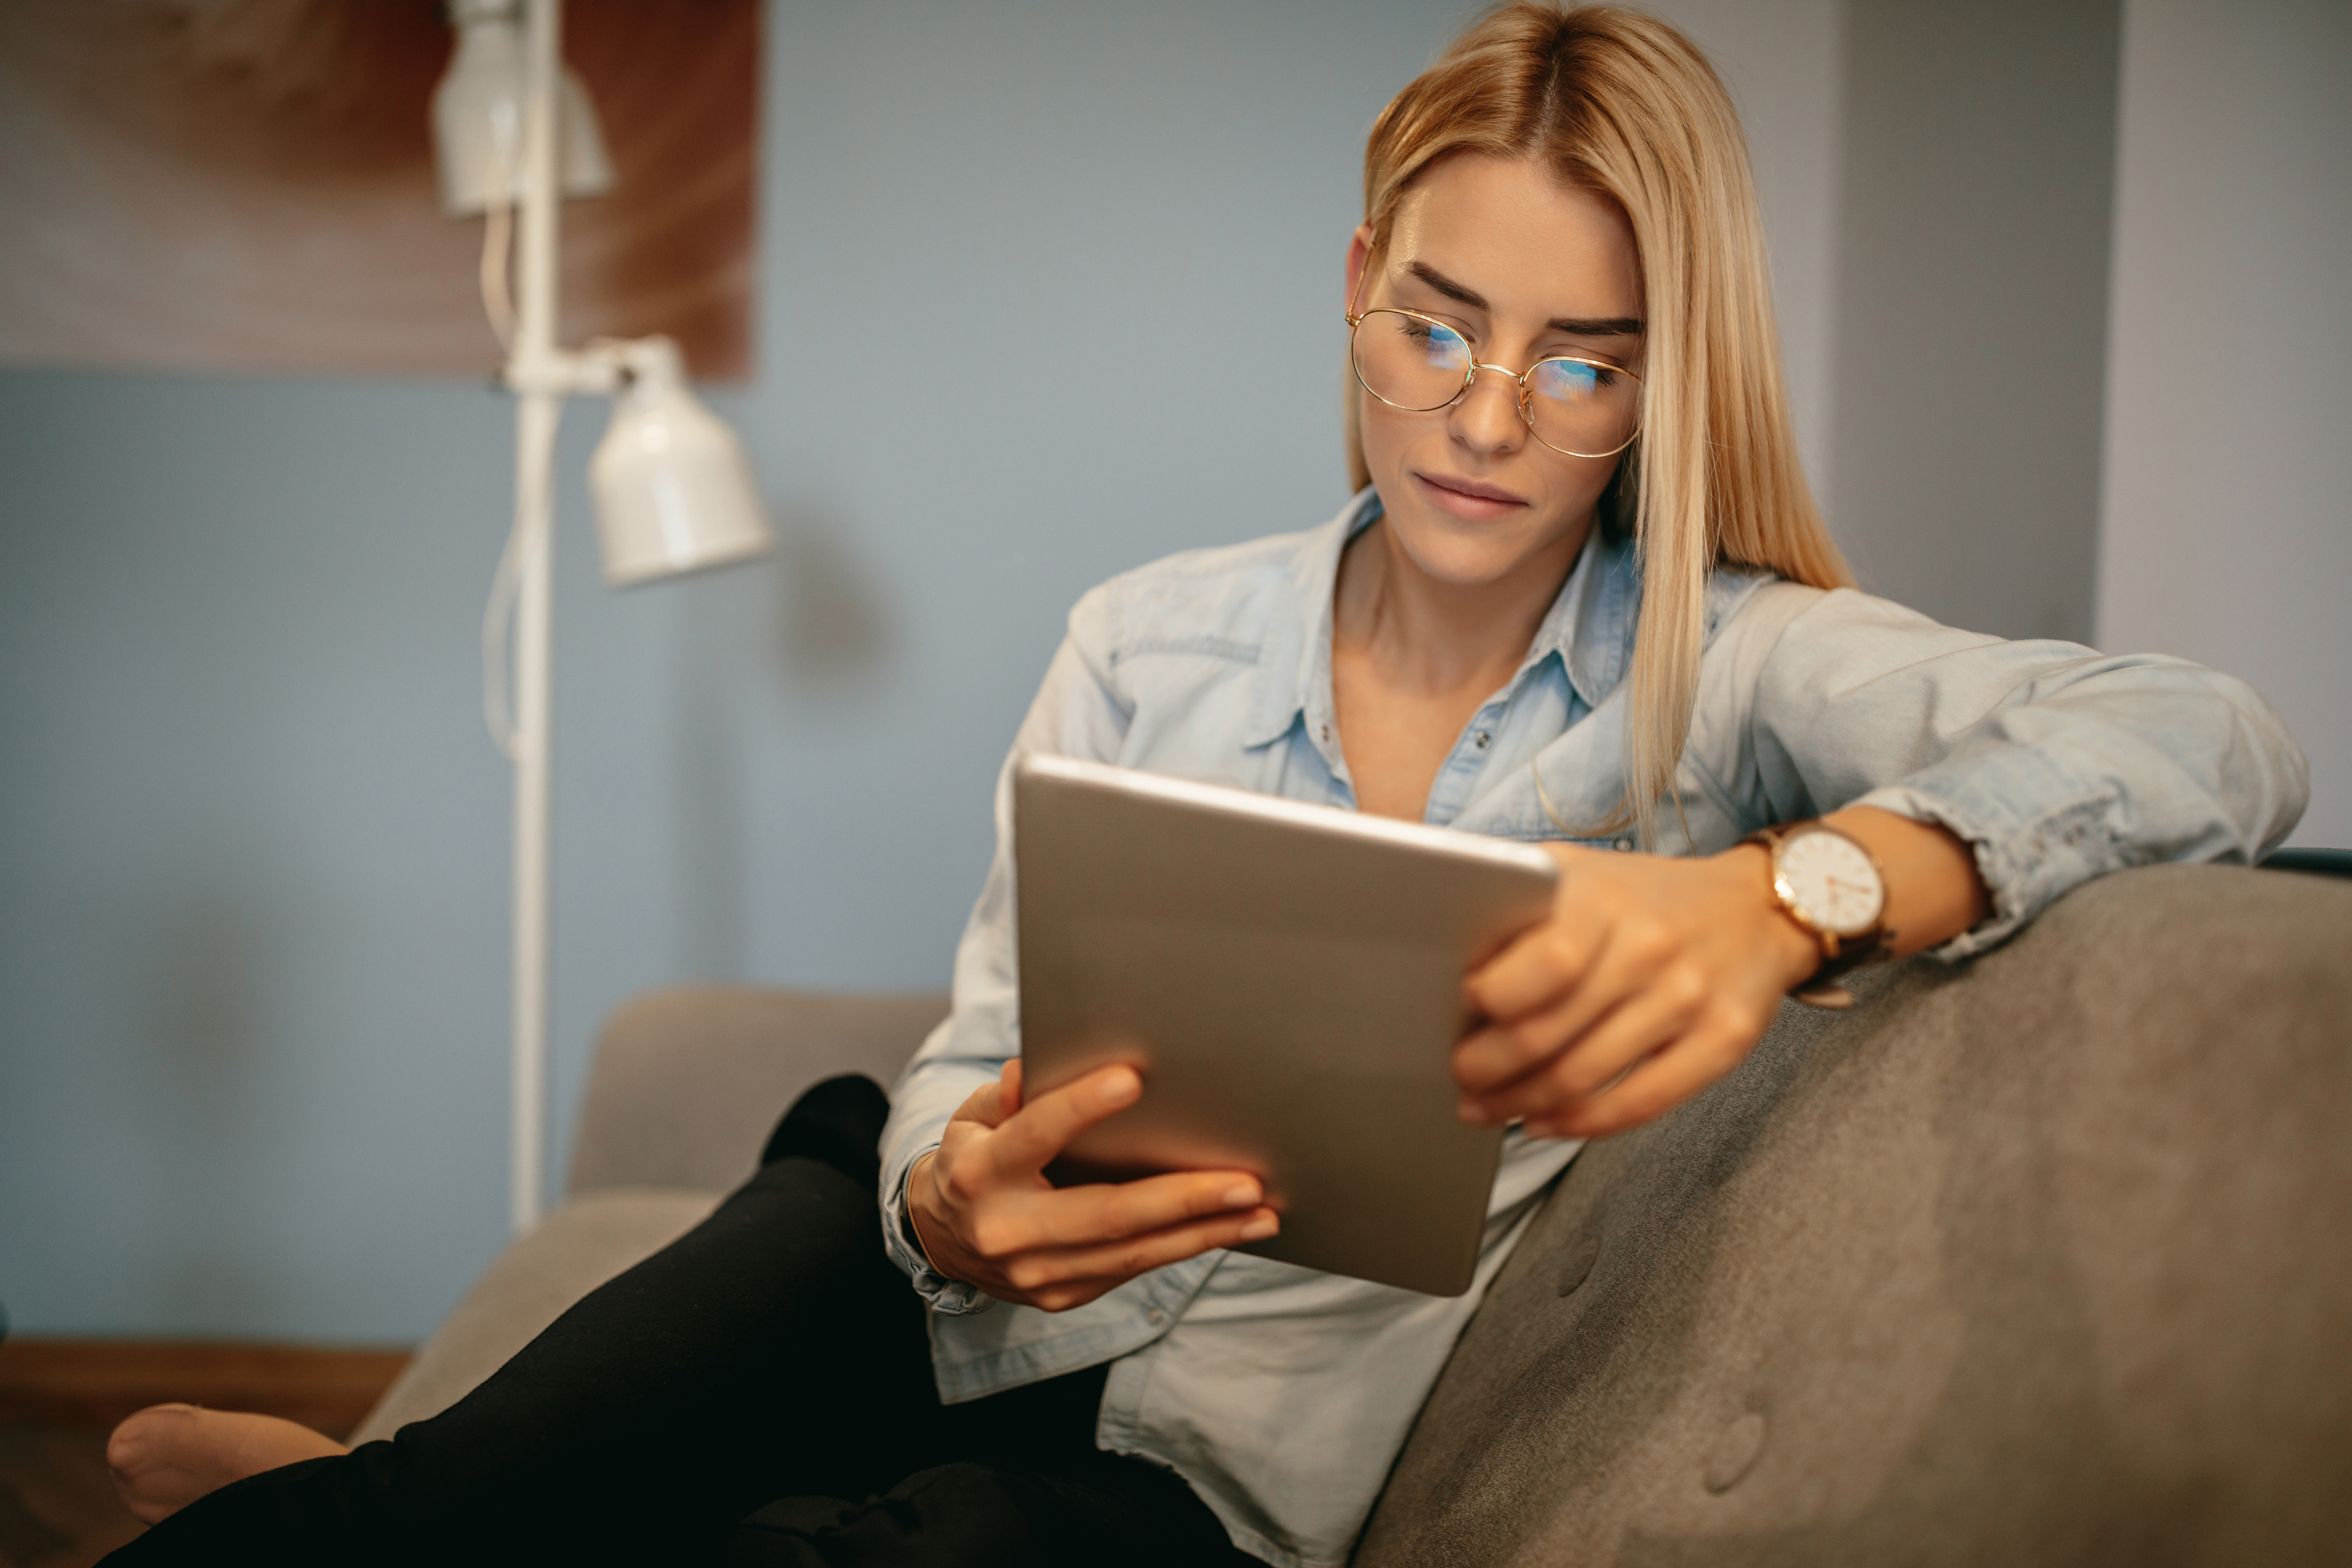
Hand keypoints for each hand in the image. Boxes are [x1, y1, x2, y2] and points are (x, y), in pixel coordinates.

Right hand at [907, 1059, 1279, 1311]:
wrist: (942, 1238)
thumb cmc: (973, 1158)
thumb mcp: (972, 1118)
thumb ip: (1006, 1096)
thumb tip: (1031, 1070)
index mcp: (980, 1173)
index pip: (1035, 1134)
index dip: (1080, 1107)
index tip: (1133, 1078)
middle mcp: (1006, 1230)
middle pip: (1106, 1213)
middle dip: (1183, 1198)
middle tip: (1246, 1182)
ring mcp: (1037, 1273)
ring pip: (1132, 1252)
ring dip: (1204, 1233)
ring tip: (1261, 1212)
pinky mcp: (1063, 1295)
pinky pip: (1132, 1268)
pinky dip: (1183, 1247)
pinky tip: (1228, 1229)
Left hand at [1454, 842, 1818, 1138]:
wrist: (1758, 908)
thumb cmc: (1648, 897)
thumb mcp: (1581, 874)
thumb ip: (1518, 902)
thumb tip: (1442, 949)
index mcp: (1605, 897)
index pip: (1541, 962)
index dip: (1489, 998)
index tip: (1457, 1010)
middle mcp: (1650, 947)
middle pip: (1548, 1031)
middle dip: (1487, 1067)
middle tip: (1460, 1076)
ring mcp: (1690, 998)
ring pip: (1583, 1076)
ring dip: (1520, 1103)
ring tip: (1487, 1106)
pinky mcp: (1723, 1042)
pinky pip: (1638, 1104)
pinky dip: (1579, 1124)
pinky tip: (1543, 1123)